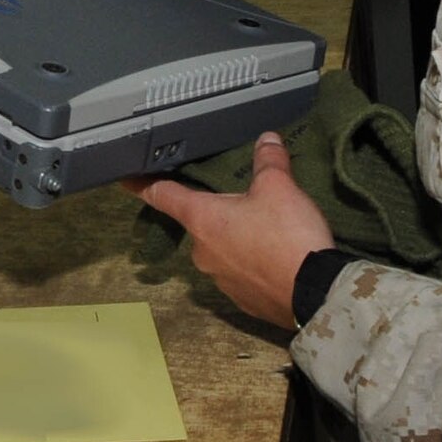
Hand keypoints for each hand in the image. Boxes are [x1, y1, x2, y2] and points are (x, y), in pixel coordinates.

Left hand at [124, 132, 333, 328]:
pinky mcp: (243, 301)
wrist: (316, 294)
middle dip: (221, 212)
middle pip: (202, 222)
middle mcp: (202, 251)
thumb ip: (269, 161)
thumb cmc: (287, 235)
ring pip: (223, 249)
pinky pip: (242, 273)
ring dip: (240, 239)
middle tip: (250, 201)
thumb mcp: (279, 187)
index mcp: (202, 219)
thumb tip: (267, 140)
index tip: (125, 180)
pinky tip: (278, 257)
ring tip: (273, 230)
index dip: (143, 185)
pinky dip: (254, 263)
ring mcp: (221, 280)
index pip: (163, 195)